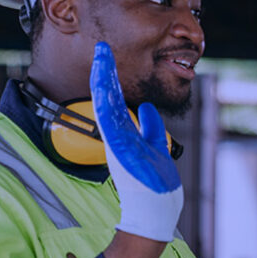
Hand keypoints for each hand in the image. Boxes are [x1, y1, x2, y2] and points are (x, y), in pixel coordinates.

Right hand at [90, 42, 182, 241]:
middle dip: (105, 71)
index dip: (112, 78)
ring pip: (107, 105)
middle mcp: (118, 136)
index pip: (117, 100)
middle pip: (109, 97)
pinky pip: (110, 121)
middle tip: (101, 47)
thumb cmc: (154, 184)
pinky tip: (104, 83)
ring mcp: (117, 142)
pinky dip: (106, 101)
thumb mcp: (155, 147)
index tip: (108, 56)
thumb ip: (151, 128)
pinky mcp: (119, 149)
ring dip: (104, 79)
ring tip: (102, 56)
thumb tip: (151, 109)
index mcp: (126, 134)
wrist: (154, 210)